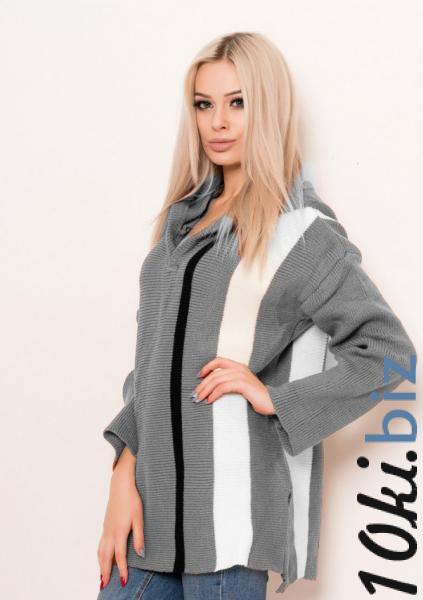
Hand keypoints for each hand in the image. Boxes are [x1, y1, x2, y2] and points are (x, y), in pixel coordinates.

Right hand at [97, 448, 143, 589]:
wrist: (121, 484)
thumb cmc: (132, 499)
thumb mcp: (139, 517)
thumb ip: (140, 536)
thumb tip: (141, 554)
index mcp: (120, 531)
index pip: (119, 556)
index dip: (122, 570)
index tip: (124, 582)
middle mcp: (110, 532)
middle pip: (106, 557)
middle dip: (105, 572)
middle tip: (104, 586)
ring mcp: (106, 528)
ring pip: (100, 551)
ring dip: (100, 565)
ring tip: (101, 577)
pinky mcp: (105, 525)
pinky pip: (100, 544)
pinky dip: (99, 555)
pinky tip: (102, 558)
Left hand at [194, 356, 275, 415]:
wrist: (274, 402)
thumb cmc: (258, 397)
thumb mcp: (242, 386)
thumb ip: (231, 383)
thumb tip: (213, 388)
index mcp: (239, 366)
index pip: (219, 361)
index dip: (207, 367)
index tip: (198, 377)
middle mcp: (240, 368)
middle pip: (215, 373)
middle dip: (203, 384)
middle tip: (195, 394)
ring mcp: (241, 375)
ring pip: (216, 380)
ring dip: (205, 390)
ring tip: (200, 398)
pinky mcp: (243, 384)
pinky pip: (223, 387)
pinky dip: (214, 394)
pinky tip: (210, 400)